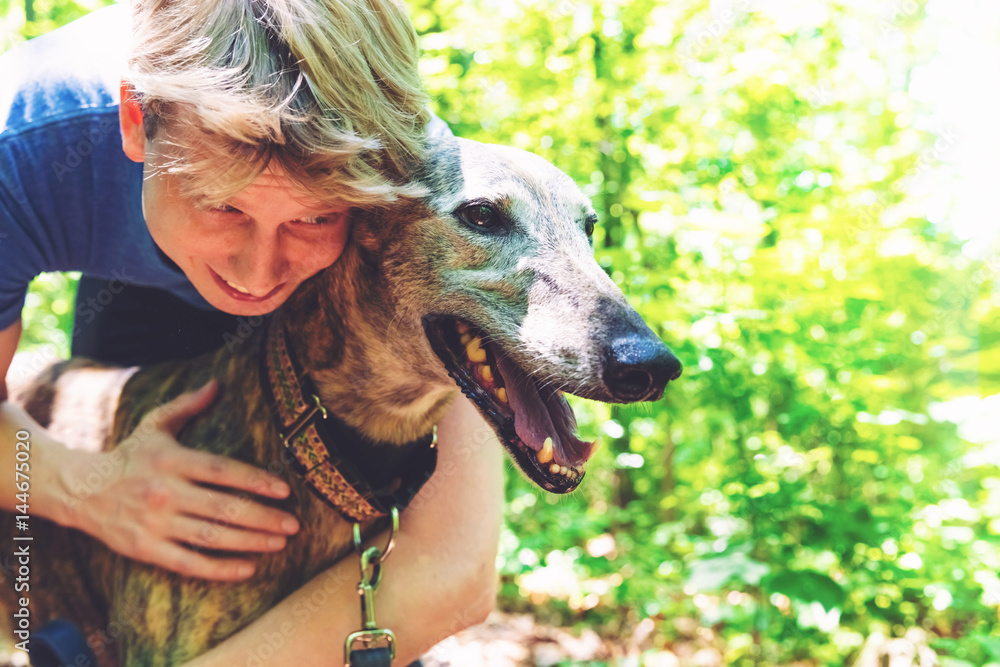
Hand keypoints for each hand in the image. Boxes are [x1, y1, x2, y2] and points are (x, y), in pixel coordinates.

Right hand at [55, 380, 298, 579]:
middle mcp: (165, 492)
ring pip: (211, 537)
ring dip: (249, 543)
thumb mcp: (154, 425)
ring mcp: (155, 523)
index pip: (222, 471)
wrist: (80, 490)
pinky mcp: (146, 549)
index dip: (255, 480)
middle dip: (262, 517)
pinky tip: (247, 569)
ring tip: (279, 543)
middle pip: (223, 507)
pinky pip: (188, 563)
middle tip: (293, 525)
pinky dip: (219, 569)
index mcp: (171, 460)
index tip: (284, 489)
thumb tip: (218, 383)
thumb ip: (187, 405)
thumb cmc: (129, 456)